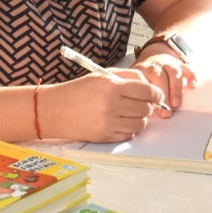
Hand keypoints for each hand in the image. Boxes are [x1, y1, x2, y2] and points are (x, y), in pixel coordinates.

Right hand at [43, 71, 165, 141]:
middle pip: (146, 109)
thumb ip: (128, 76)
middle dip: (148, 106)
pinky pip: (129, 135)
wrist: (55, 110)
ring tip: (129, 113)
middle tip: (141, 103)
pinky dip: (129, 129)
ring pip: (141, 124)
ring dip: (139, 118)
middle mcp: (112, 105)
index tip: (157, 95)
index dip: (156, 94)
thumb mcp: (102, 75)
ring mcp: (109, 123)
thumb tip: (149, 86)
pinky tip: (120, 122)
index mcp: (112, 87)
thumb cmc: (79, 90)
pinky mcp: (105, 137)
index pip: (147, 92)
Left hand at [131, 50, 197, 111]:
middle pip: (160, 76)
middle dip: (164, 95)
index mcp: (143, 70)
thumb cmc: (145, 75)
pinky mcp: (180, 64)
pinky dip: (191, 76)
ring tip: (176, 105)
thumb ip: (138, 93)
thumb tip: (139, 112)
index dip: (149, 96)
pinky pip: (187, 67)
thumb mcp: (137, 81)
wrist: (154, 53)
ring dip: (176, 89)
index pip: (145, 80)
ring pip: (174, 72)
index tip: (152, 109)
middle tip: (166, 112)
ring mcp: (169, 63)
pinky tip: (192, 86)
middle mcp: (156, 65)